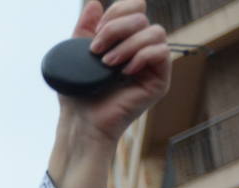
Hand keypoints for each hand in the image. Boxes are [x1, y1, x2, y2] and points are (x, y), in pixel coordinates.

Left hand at [67, 0, 170, 144]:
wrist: (80, 124)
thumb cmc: (77, 94)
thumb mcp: (75, 55)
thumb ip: (85, 28)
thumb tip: (94, 2)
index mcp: (124, 40)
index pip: (134, 9)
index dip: (117, 12)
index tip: (95, 31)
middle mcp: (141, 49)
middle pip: (142, 18)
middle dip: (116, 28)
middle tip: (95, 50)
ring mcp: (152, 65)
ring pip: (155, 32)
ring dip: (128, 44)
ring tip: (107, 63)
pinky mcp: (159, 80)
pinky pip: (163, 53)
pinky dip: (142, 56)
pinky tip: (124, 71)